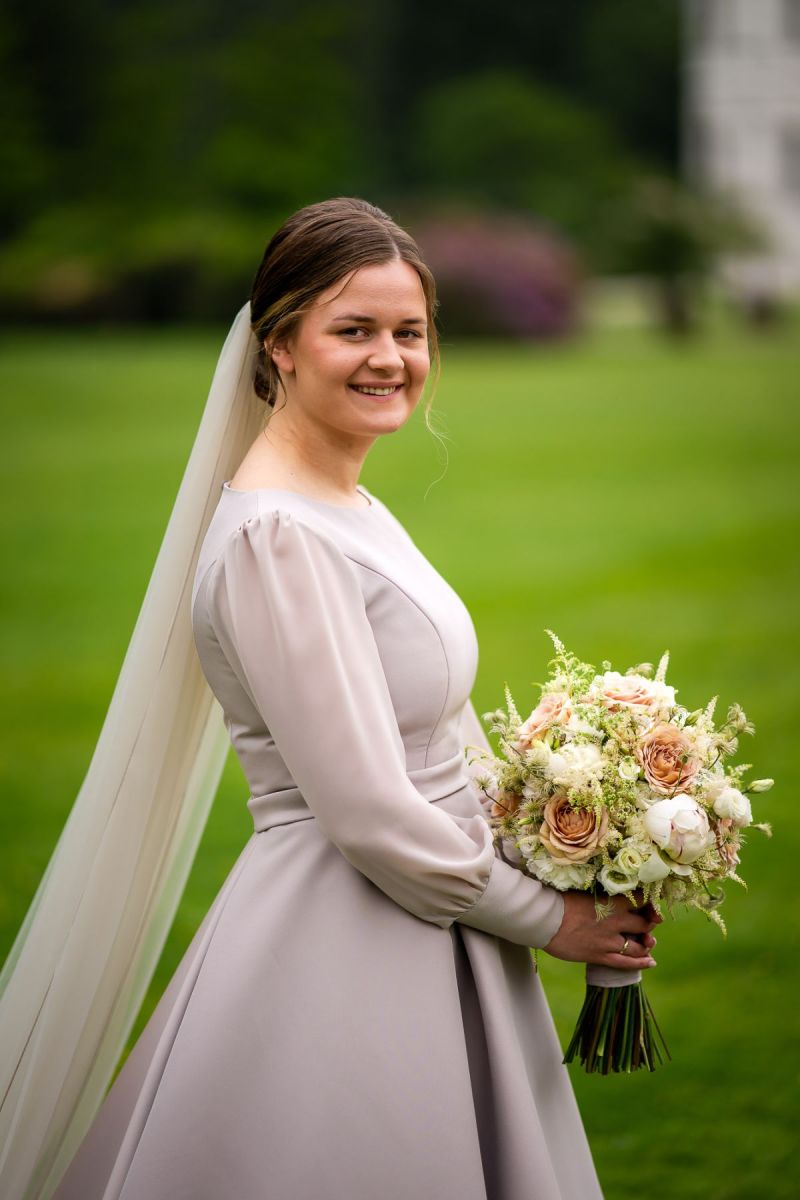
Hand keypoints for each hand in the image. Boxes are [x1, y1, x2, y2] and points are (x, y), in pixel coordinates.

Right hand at [543, 891, 661, 969]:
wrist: (544, 919)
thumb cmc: (559, 901)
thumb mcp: (584, 892)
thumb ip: (601, 895)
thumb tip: (609, 892)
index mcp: (612, 902)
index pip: (642, 900)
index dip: (649, 902)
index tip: (649, 903)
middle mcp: (616, 921)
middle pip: (645, 924)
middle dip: (649, 924)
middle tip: (647, 923)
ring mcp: (609, 941)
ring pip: (640, 946)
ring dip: (646, 945)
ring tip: (648, 943)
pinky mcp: (600, 956)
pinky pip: (627, 963)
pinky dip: (641, 963)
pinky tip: (650, 962)